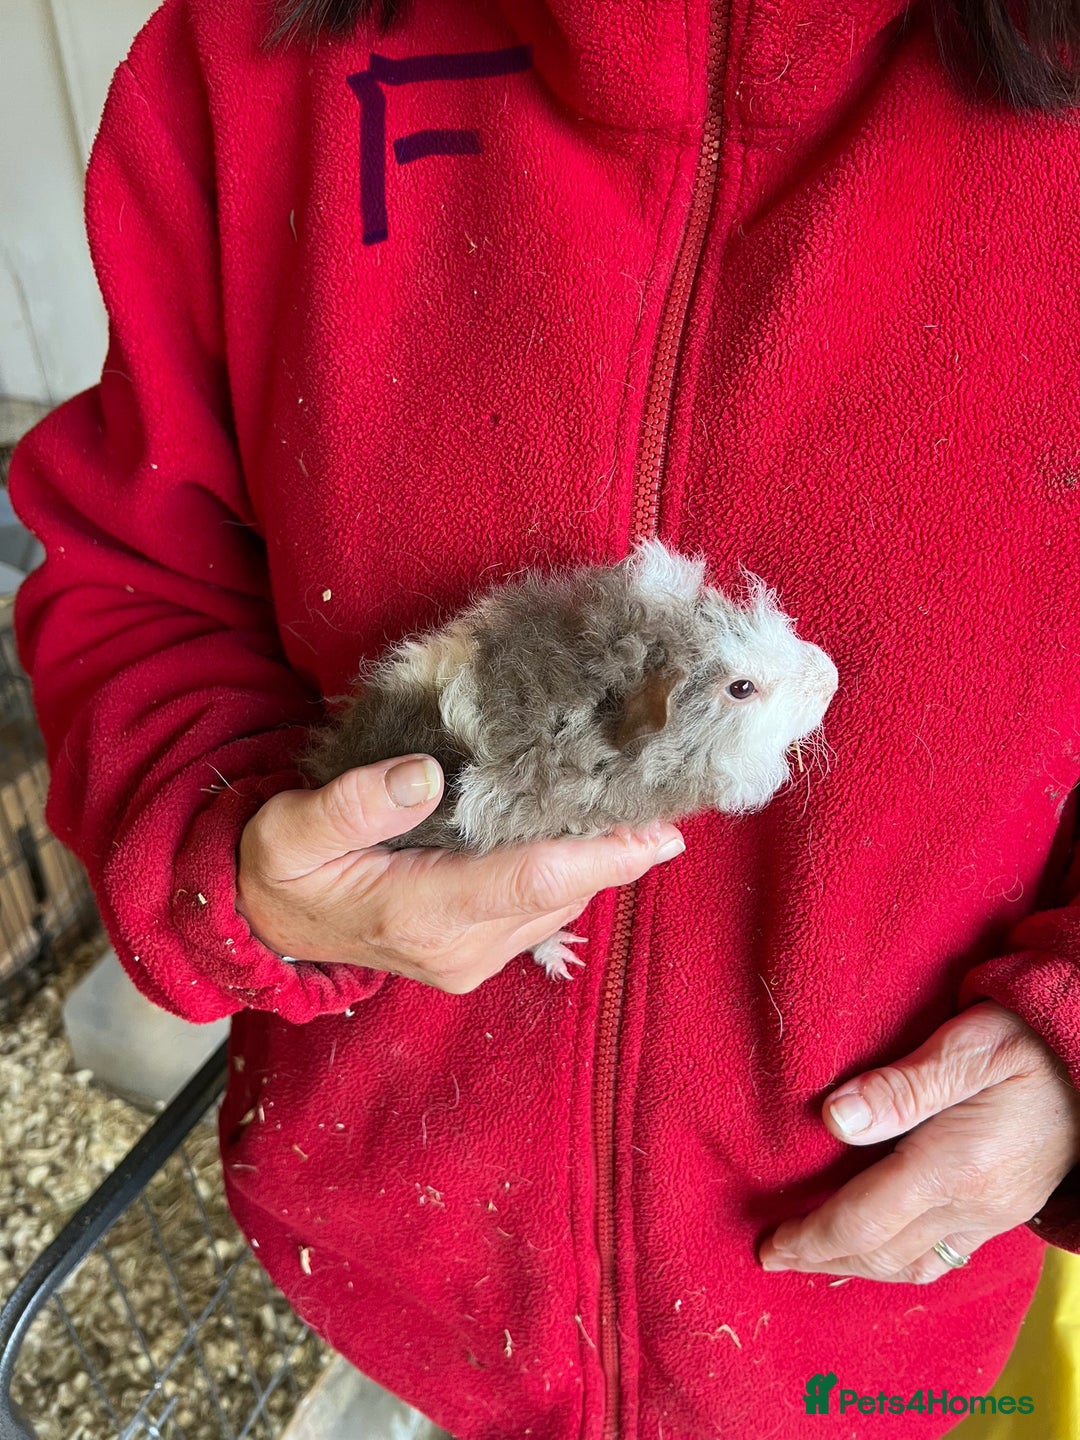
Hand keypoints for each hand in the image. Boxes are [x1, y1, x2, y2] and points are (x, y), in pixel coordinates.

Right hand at [236, 754, 683, 992]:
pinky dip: (571, 871)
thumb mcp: (291, 829)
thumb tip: (425, 773)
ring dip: (598, 859)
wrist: (265, 925)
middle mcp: (460, 948)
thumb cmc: (280, 868)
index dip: (602, 855)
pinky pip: (544, 908)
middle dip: (617, 848)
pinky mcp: (478, 952)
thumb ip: (353, 804)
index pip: (532, 882)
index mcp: (420, 915)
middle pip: (562, 892)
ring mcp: (473, 957)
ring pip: (561, 902)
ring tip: (631, 799)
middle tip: (662, 790)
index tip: (660, 826)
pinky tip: (582, 828)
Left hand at [759, 1001, 1079, 1282]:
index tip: (768, 1245)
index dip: (810, 1237)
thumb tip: (833, 1117)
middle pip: (882, 1253)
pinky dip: (897, 1260)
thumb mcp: (967, 1046)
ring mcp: (992, 1214)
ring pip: (912, 1266)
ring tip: (815, 1255)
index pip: (864, 1219)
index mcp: (955, 1165)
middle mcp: (973, 1203)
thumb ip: (901, 1086)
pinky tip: (875, 1245)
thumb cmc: (1030, 1040)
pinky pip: (941, 1257)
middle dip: (823, 1258)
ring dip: (858, 1266)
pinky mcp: (1003, 1211)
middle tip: (774, 1253)